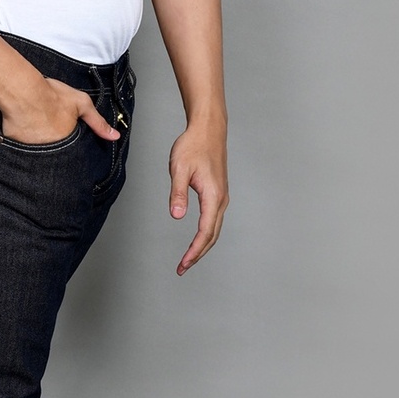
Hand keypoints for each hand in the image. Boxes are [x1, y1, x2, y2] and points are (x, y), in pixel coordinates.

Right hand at [0, 76, 119, 145]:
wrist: (22, 92)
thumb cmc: (50, 95)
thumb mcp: (81, 104)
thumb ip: (98, 122)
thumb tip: (114, 136)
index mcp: (68, 142)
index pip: (73, 152)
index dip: (69, 143)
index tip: (63, 133)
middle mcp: (52, 152)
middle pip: (56, 154)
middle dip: (54, 145)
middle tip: (47, 127)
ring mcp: (35, 153)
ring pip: (39, 155)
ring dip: (39, 146)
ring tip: (36, 129)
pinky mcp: (19, 150)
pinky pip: (22, 152)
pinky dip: (23, 145)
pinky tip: (23, 133)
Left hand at [168, 122, 228, 274]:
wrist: (207, 129)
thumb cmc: (193, 146)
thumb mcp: (179, 169)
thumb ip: (177, 194)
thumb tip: (177, 216)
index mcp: (213, 196)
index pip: (205, 233)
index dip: (194, 251)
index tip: (183, 264)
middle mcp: (221, 200)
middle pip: (212, 236)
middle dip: (197, 254)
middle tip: (182, 268)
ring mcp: (221, 197)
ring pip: (214, 230)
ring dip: (202, 246)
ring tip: (187, 259)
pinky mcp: (218, 194)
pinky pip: (213, 221)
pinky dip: (205, 235)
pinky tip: (196, 240)